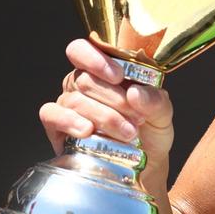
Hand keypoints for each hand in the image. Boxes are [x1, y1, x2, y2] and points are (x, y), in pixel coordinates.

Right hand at [39, 39, 173, 164]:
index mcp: (105, 70)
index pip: (84, 50)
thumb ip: (155, 101)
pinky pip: (52, 115)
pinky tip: (87, 131)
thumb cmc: (151, 131)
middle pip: (85, 79)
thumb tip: (136, 93)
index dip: (96, 58)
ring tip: (128, 133)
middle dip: (114, 99)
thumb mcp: (162, 114)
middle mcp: (82, 83)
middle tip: (137, 119)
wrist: (144, 164)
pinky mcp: (57, 127)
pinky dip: (69, 121)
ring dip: (103, 116)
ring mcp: (68, 103)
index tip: (118, 75)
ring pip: (74, 100)